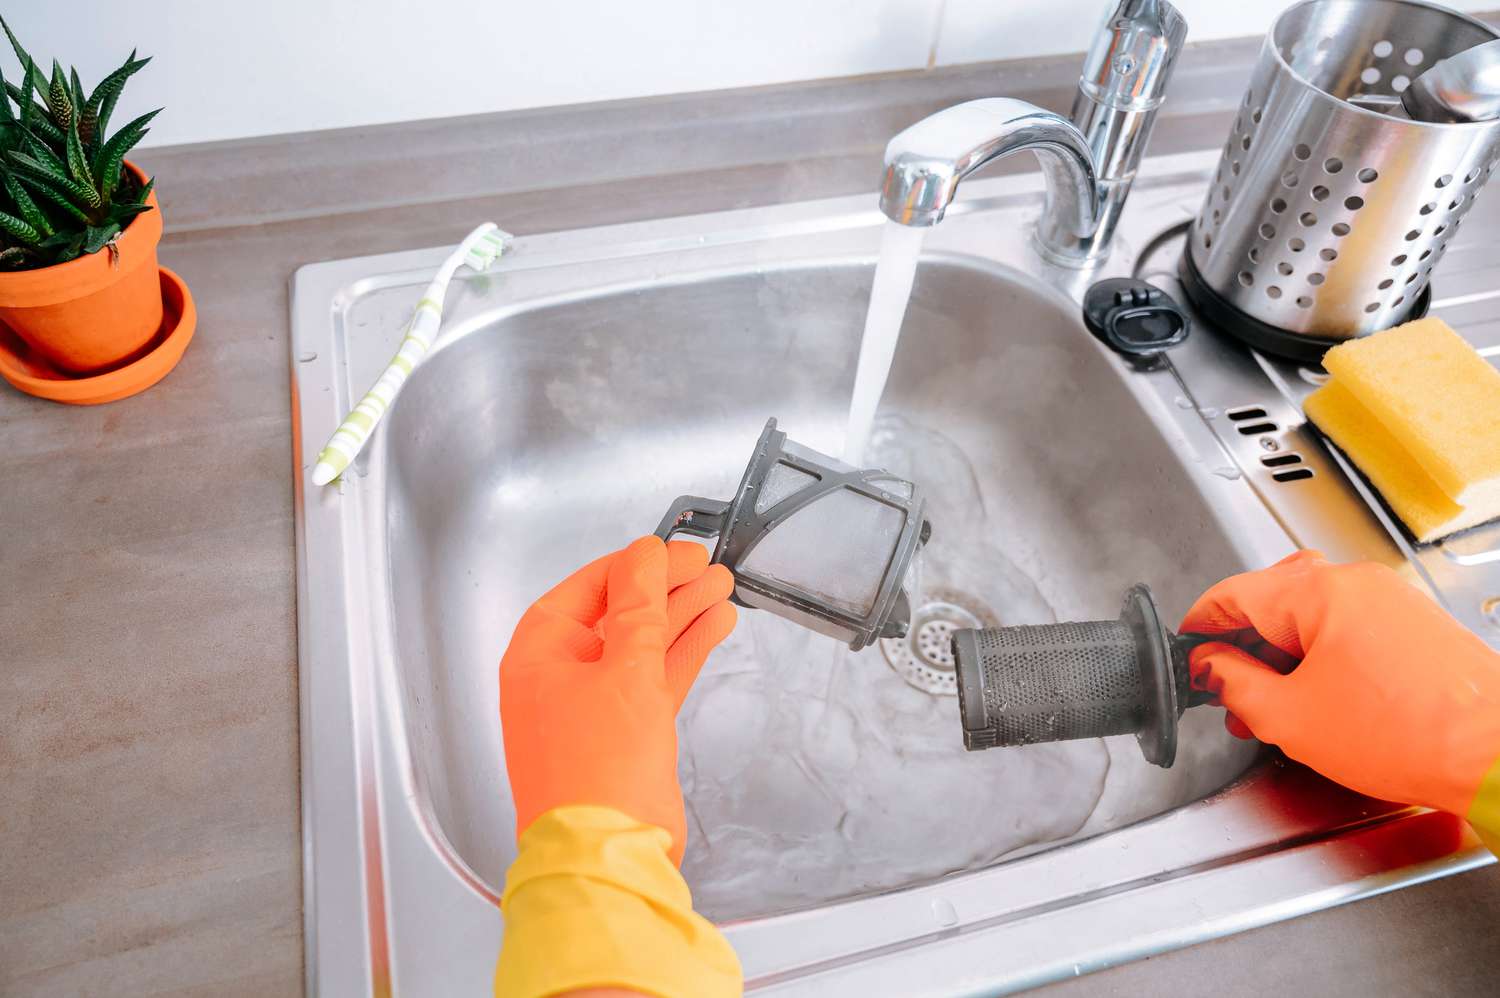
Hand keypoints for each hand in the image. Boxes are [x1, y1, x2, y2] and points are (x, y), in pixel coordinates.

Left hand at [500, 536, 736, 863]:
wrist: (609, 855)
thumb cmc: (595, 774)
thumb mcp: (624, 671)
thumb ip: (641, 607)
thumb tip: (645, 556)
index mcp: (537, 656)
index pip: (586, 589)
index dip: (632, 565)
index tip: (670, 550)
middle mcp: (558, 679)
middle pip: (617, 614)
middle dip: (663, 588)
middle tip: (705, 565)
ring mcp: (593, 707)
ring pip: (642, 645)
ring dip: (680, 616)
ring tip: (721, 587)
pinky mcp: (625, 733)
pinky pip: (655, 677)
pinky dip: (682, 652)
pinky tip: (712, 627)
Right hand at [1182, 550, 1499, 816]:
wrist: (1497, 756)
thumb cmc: (1410, 735)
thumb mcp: (1288, 718)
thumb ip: (1233, 684)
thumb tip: (1211, 666)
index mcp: (1319, 592)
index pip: (1234, 593)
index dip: (1200, 626)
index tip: (1186, 652)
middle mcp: (1357, 583)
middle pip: (1273, 601)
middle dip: (1244, 650)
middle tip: (1227, 693)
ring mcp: (1391, 602)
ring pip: (1312, 617)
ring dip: (1283, 659)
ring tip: (1274, 710)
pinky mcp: (1415, 626)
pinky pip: (1348, 629)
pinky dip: (1322, 660)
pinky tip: (1318, 702)